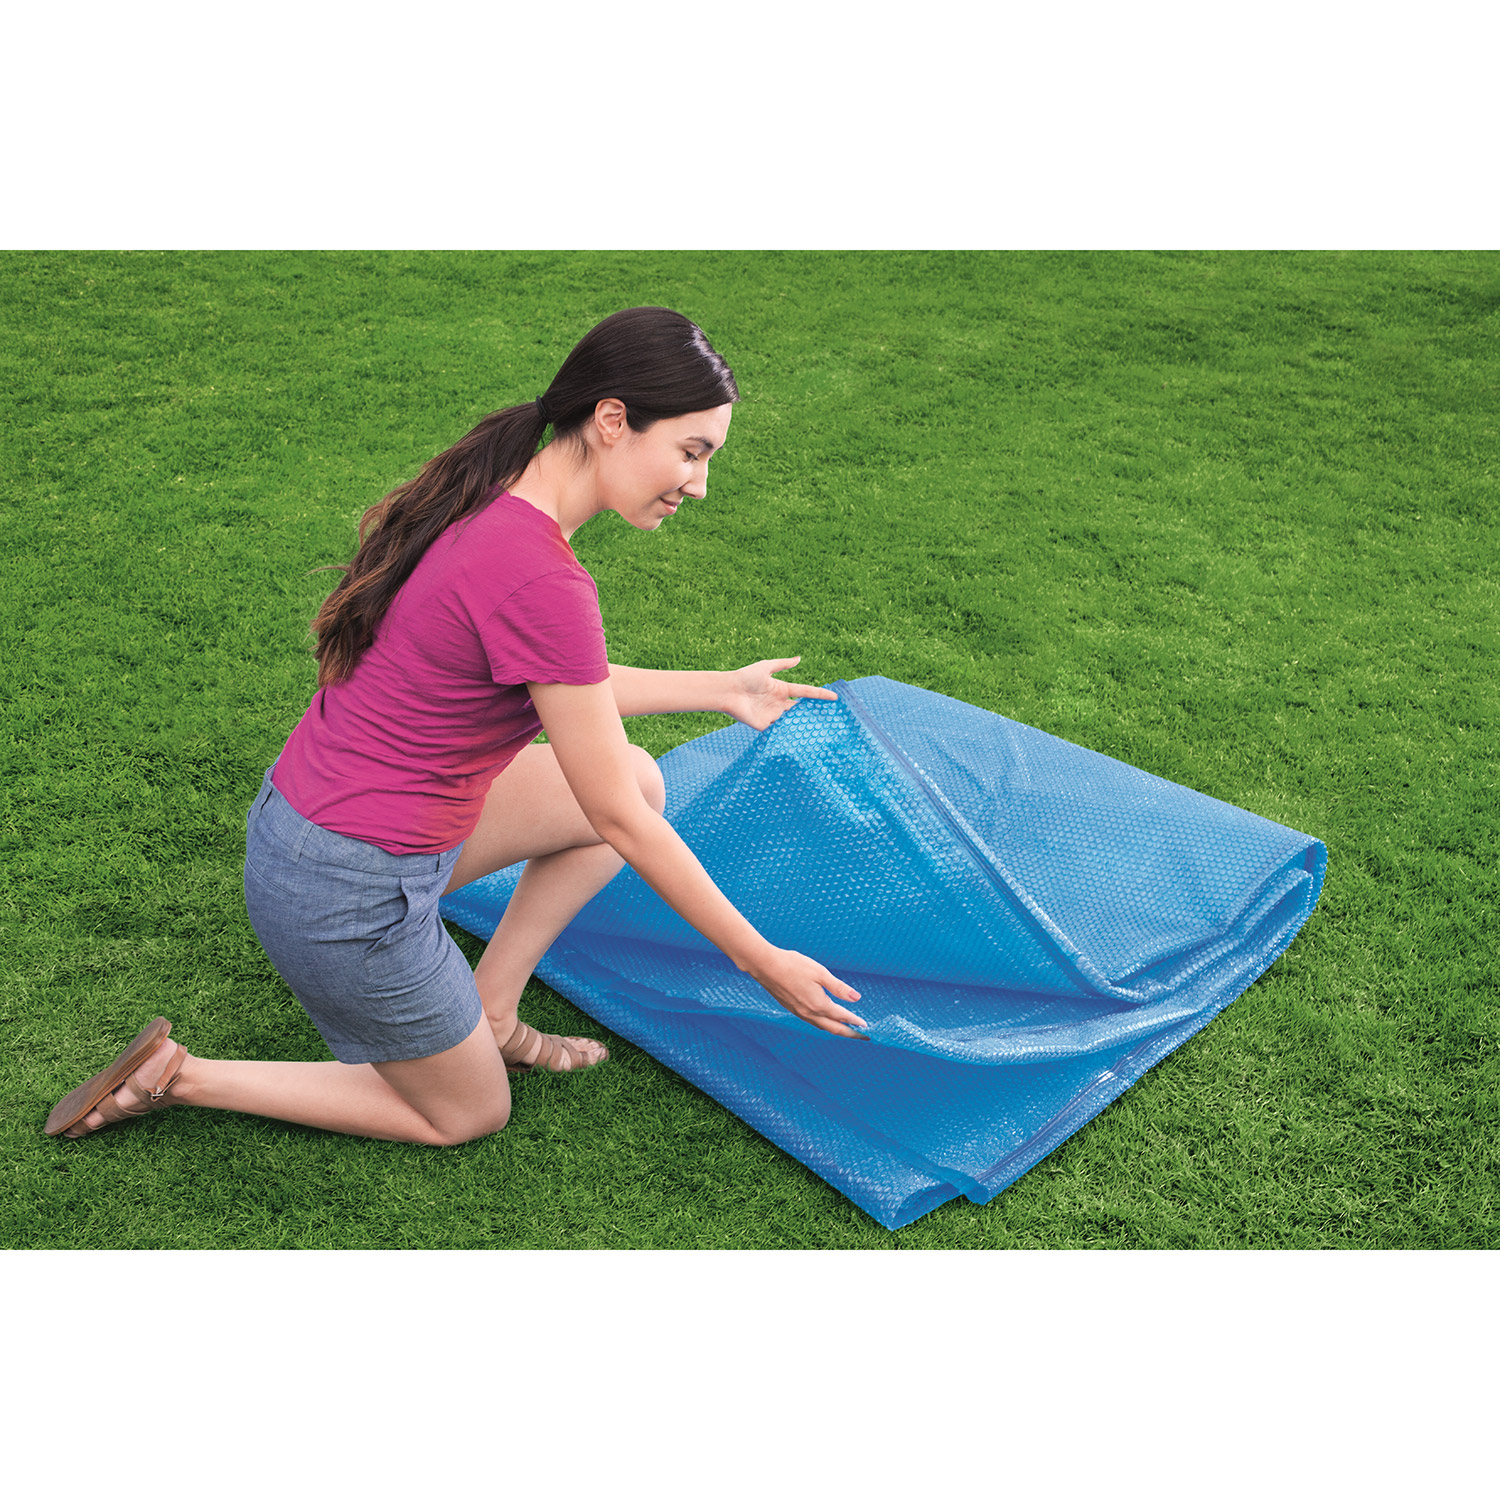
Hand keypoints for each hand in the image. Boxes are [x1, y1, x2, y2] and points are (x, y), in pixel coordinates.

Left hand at [724, 657, 837, 730]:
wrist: (728, 692)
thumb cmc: (745, 677)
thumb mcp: (765, 667)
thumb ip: (782, 664)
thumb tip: (799, 658)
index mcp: (782, 689)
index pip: (805, 692)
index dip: (819, 695)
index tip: (834, 697)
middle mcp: (779, 703)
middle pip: (801, 709)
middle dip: (814, 713)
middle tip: (832, 718)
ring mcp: (773, 715)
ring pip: (793, 722)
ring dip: (804, 725)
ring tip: (821, 731)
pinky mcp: (765, 726)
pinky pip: (779, 732)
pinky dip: (789, 735)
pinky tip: (801, 740)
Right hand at [749, 946, 866, 1038]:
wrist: (765, 966)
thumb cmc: (793, 965)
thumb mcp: (820, 973)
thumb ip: (839, 987)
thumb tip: (856, 998)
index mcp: (819, 1004)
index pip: (842, 1017)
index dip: (855, 1021)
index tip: (865, 1026)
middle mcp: (809, 1013)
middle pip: (834, 1028)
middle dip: (850, 1034)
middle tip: (863, 1037)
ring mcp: (799, 1013)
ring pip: (822, 1027)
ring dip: (836, 1030)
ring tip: (847, 1030)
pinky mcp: (792, 1009)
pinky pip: (812, 1022)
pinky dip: (824, 1024)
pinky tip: (825, 1020)